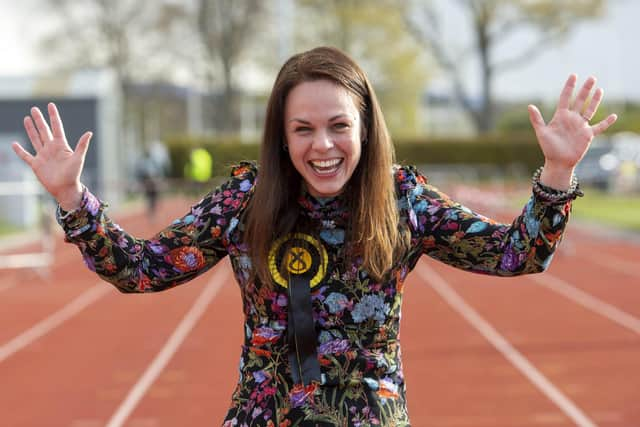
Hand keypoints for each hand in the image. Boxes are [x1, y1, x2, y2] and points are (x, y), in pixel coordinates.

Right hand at [11, 103, 91, 210]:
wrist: (65, 189)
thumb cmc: (74, 174)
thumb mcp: (78, 158)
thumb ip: (82, 145)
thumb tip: (89, 132)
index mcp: (61, 145)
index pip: (56, 127)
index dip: (53, 116)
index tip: (50, 105)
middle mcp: (51, 148)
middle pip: (44, 131)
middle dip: (39, 120)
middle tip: (34, 109)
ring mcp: (43, 155)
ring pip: (35, 139)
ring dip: (30, 129)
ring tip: (26, 119)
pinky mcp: (36, 164)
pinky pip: (25, 156)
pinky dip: (19, 150)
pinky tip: (14, 144)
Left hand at [527, 74, 616, 189]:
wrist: (558, 162)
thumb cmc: (548, 148)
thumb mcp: (541, 132)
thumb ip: (537, 119)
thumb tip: (530, 106)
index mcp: (561, 116)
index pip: (566, 97)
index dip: (569, 86)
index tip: (573, 75)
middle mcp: (572, 118)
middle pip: (580, 100)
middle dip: (585, 89)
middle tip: (592, 77)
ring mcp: (581, 126)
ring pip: (590, 110)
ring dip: (595, 100)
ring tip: (600, 89)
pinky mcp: (588, 135)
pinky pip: (599, 127)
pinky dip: (607, 122)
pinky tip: (614, 116)